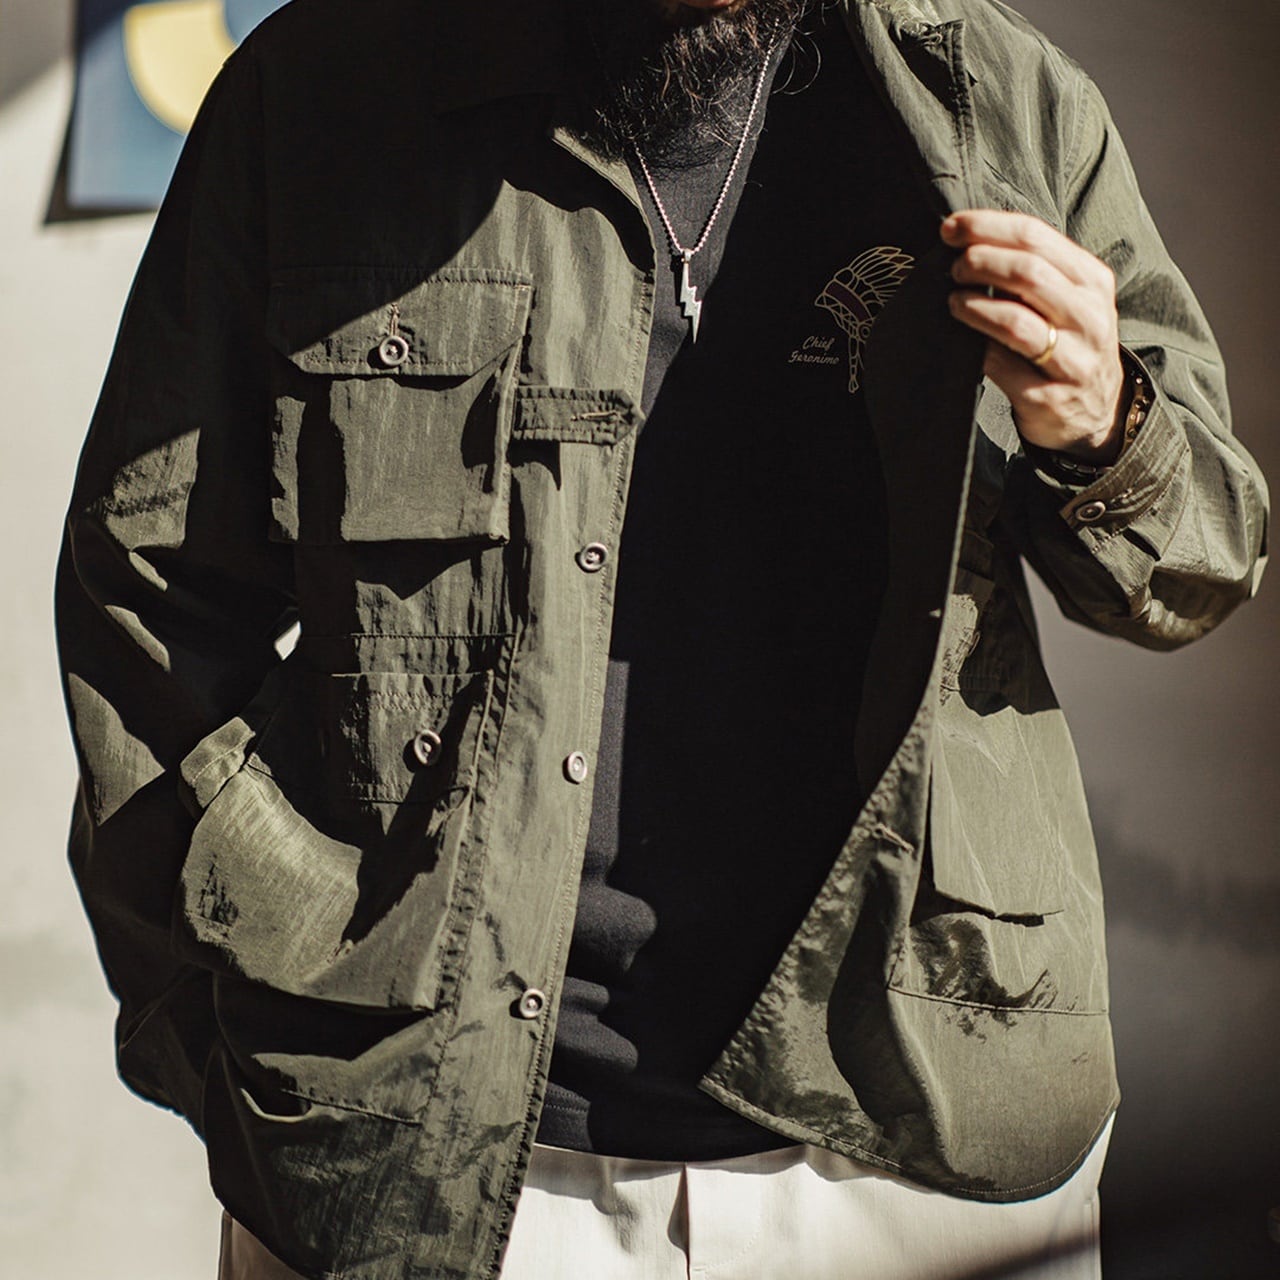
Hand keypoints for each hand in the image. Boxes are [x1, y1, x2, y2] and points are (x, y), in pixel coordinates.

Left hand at [941, 210, 1125, 463]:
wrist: (1096, 412)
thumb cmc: (1069, 344)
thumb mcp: (1067, 300)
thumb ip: (1032, 272)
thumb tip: (969, 241)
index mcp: (1092, 281)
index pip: (1036, 237)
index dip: (987, 227)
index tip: (950, 228)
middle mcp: (1089, 317)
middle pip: (1027, 273)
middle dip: (980, 262)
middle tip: (954, 268)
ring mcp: (1073, 361)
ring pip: (1015, 321)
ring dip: (974, 306)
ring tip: (954, 301)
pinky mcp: (1048, 397)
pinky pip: (1002, 365)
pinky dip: (976, 348)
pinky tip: (962, 341)